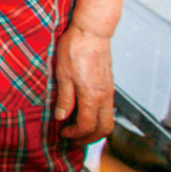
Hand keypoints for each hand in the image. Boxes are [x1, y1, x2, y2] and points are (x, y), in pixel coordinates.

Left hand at [53, 23, 114, 145]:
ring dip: (96, 130)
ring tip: (79, 129)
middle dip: (90, 139)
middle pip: (105, 129)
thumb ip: (65, 99)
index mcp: (92, 96)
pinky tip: (84, 112)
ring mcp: (109, 91)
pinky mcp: (109, 84)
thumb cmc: (75, 48)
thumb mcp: (62, 75)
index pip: (87, 126)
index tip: (63, 133)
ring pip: (109, 120)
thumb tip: (61, 117)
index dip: (75, 134)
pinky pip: (107, 109)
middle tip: (74, 140)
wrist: (92, 31)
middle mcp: (105, 96)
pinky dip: (98, 117)